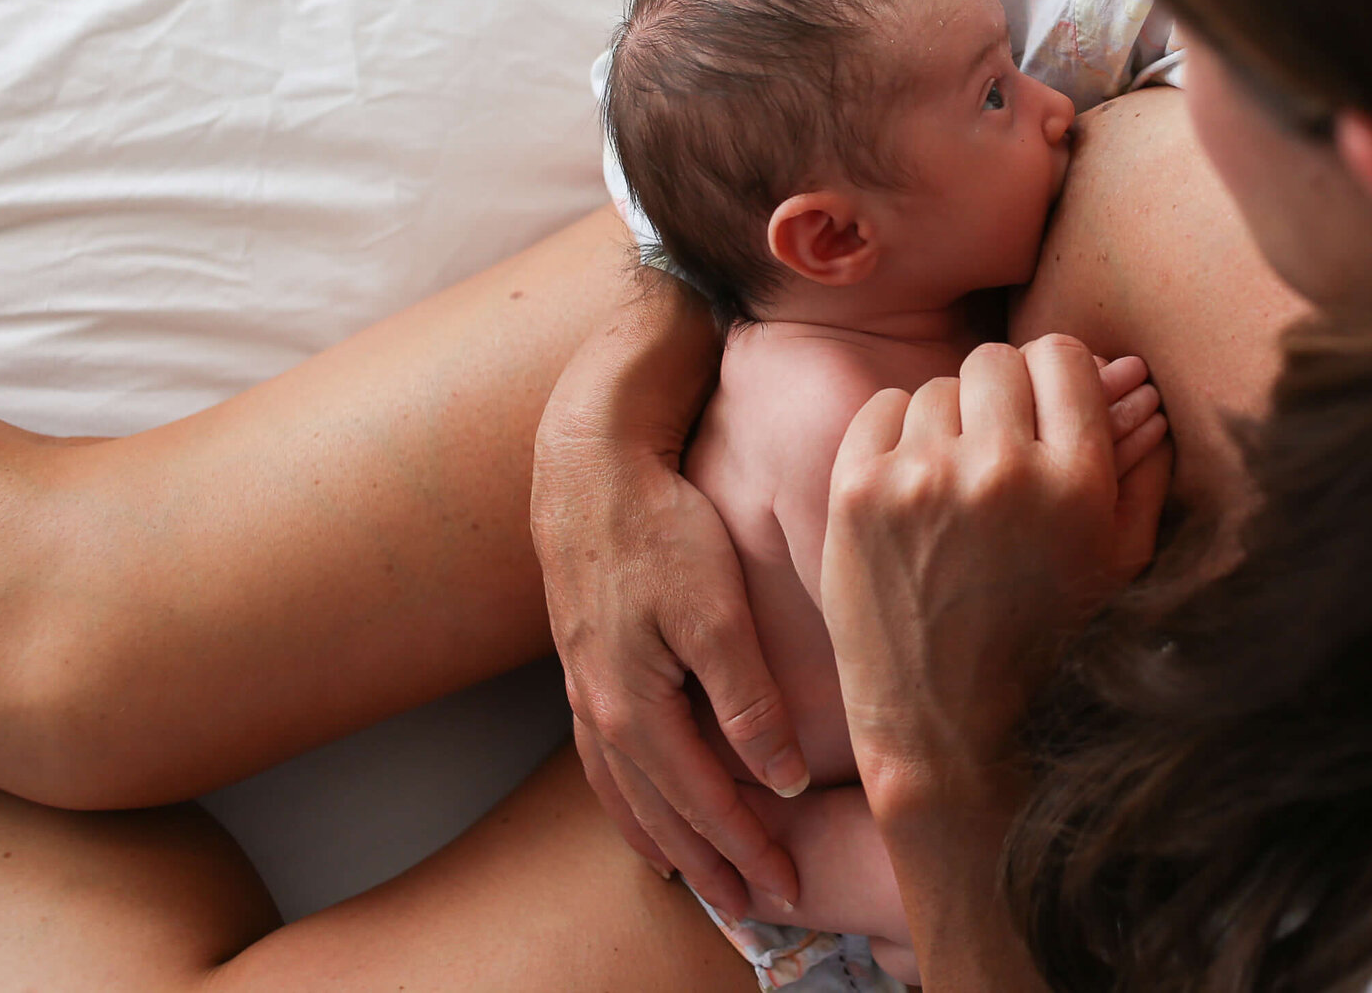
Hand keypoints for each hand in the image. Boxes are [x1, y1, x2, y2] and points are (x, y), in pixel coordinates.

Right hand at [531, 269, 805, 917]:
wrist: (588, 463)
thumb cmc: (659, 526)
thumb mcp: (714, 609)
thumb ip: (748, 697)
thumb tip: (781, 776)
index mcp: (635, 708)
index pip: (703, 803)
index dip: (747, 849)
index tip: (787, 886)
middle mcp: (602, 711)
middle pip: (661, 813)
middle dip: (710, 864)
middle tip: (756, 908)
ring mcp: (586, 689)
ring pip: (626, 793)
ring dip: (665, 841)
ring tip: (699, 882)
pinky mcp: (584, 663)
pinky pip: (602, 761)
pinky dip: (626, 801)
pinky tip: (642, 812)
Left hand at [820, 338, 1171, 813]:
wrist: (947, 726)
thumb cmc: (1045, 643)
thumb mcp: (1118, 562)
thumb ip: (1142, 468)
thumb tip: (1144, 388)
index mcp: (1074, 482)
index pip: (1062, 355)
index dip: (1057, 377)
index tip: (1048, 409)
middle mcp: (998, 470)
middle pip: (996, 361)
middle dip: (1002, 397)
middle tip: (1000, 448)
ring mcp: (920, 479)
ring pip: (937, 389)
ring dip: (948, 423)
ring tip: (955, 486)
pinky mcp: (857, 492)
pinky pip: (881, 408)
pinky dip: (896, 434)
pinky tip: (912, 485)